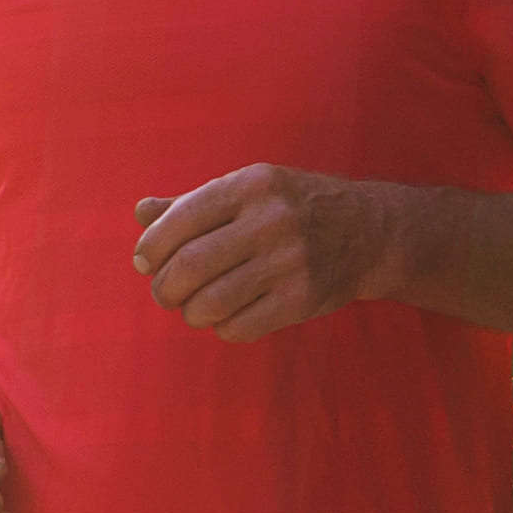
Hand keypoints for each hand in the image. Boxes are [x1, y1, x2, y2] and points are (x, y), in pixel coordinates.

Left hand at [134, 165, 385, 342]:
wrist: (371, 230)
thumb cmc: (292, 209)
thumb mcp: (249, 191)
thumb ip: (192, 203)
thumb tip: (141, 212)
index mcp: (252, 185)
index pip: (178, 221)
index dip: (149, 250)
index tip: (145, 263)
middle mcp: (272, 219)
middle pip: (188, 267)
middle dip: (164, 288)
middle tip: (167, 293)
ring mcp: (291, 260)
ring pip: (208, 303)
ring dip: (190, 312)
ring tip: (197, 306)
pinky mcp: (302, 298)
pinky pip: (237, 328)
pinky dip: (222, 328)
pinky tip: (231, 315)